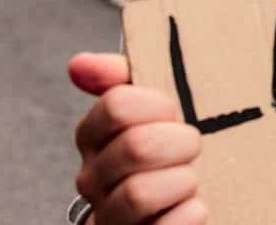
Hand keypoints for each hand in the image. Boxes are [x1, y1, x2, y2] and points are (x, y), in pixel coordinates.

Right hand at [70, 53, 206, 224]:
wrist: (189, 205)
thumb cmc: (171, 152)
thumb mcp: (153, 109)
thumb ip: (120, 78)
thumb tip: (79, 64)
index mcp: (96, 138)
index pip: (117, 105)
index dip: (157, 105)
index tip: (175, 112)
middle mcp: (94, 179)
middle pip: (135, 146)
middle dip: (179, 142)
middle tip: (192, 146)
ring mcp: (108, 217)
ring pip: (138, 194)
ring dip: (182, 182)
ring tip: (192, 180)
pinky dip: (186, 217)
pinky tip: (195, 208)